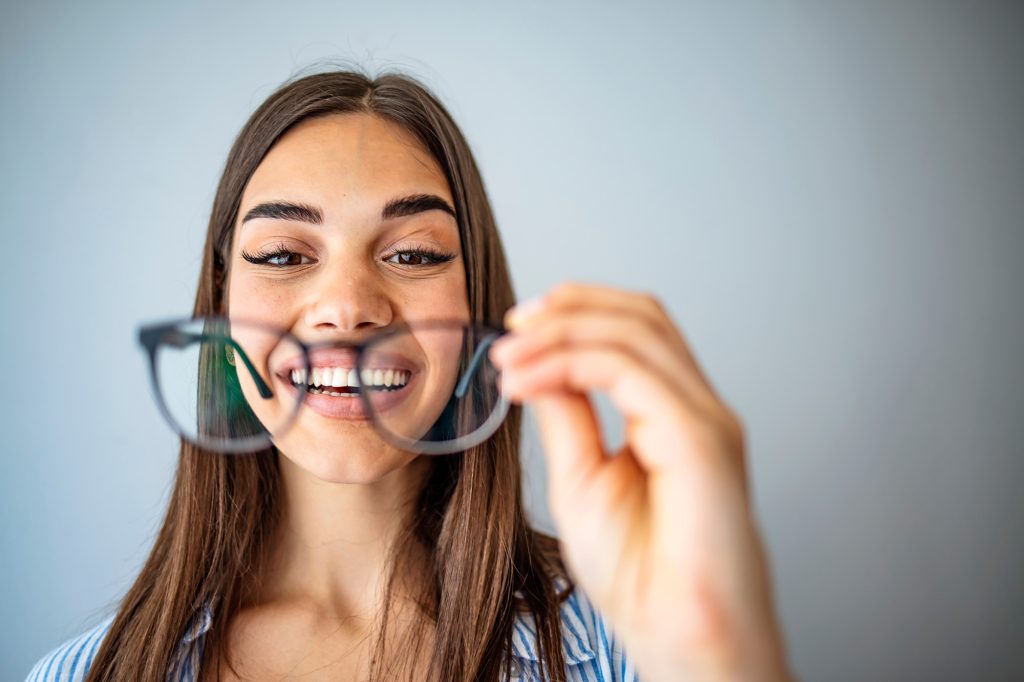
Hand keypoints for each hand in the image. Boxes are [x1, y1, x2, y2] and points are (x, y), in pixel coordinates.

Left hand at [489, 283, 792, 681]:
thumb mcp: (581, 477)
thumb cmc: (639, 574)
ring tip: (510, 350)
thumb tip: (541, 365)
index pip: (635, 331)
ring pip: (638, 329)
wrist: (678, 635)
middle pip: (642, 314)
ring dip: (563, 328)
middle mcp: (695, 407)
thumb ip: (568, 416)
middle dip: (570, 305)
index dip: (575, 313)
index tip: (515, 330)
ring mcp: (703, 418)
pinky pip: (629, 371)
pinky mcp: (699, 437)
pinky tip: (527, 379)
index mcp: (673, 415)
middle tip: (511, 323)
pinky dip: (570, 361)